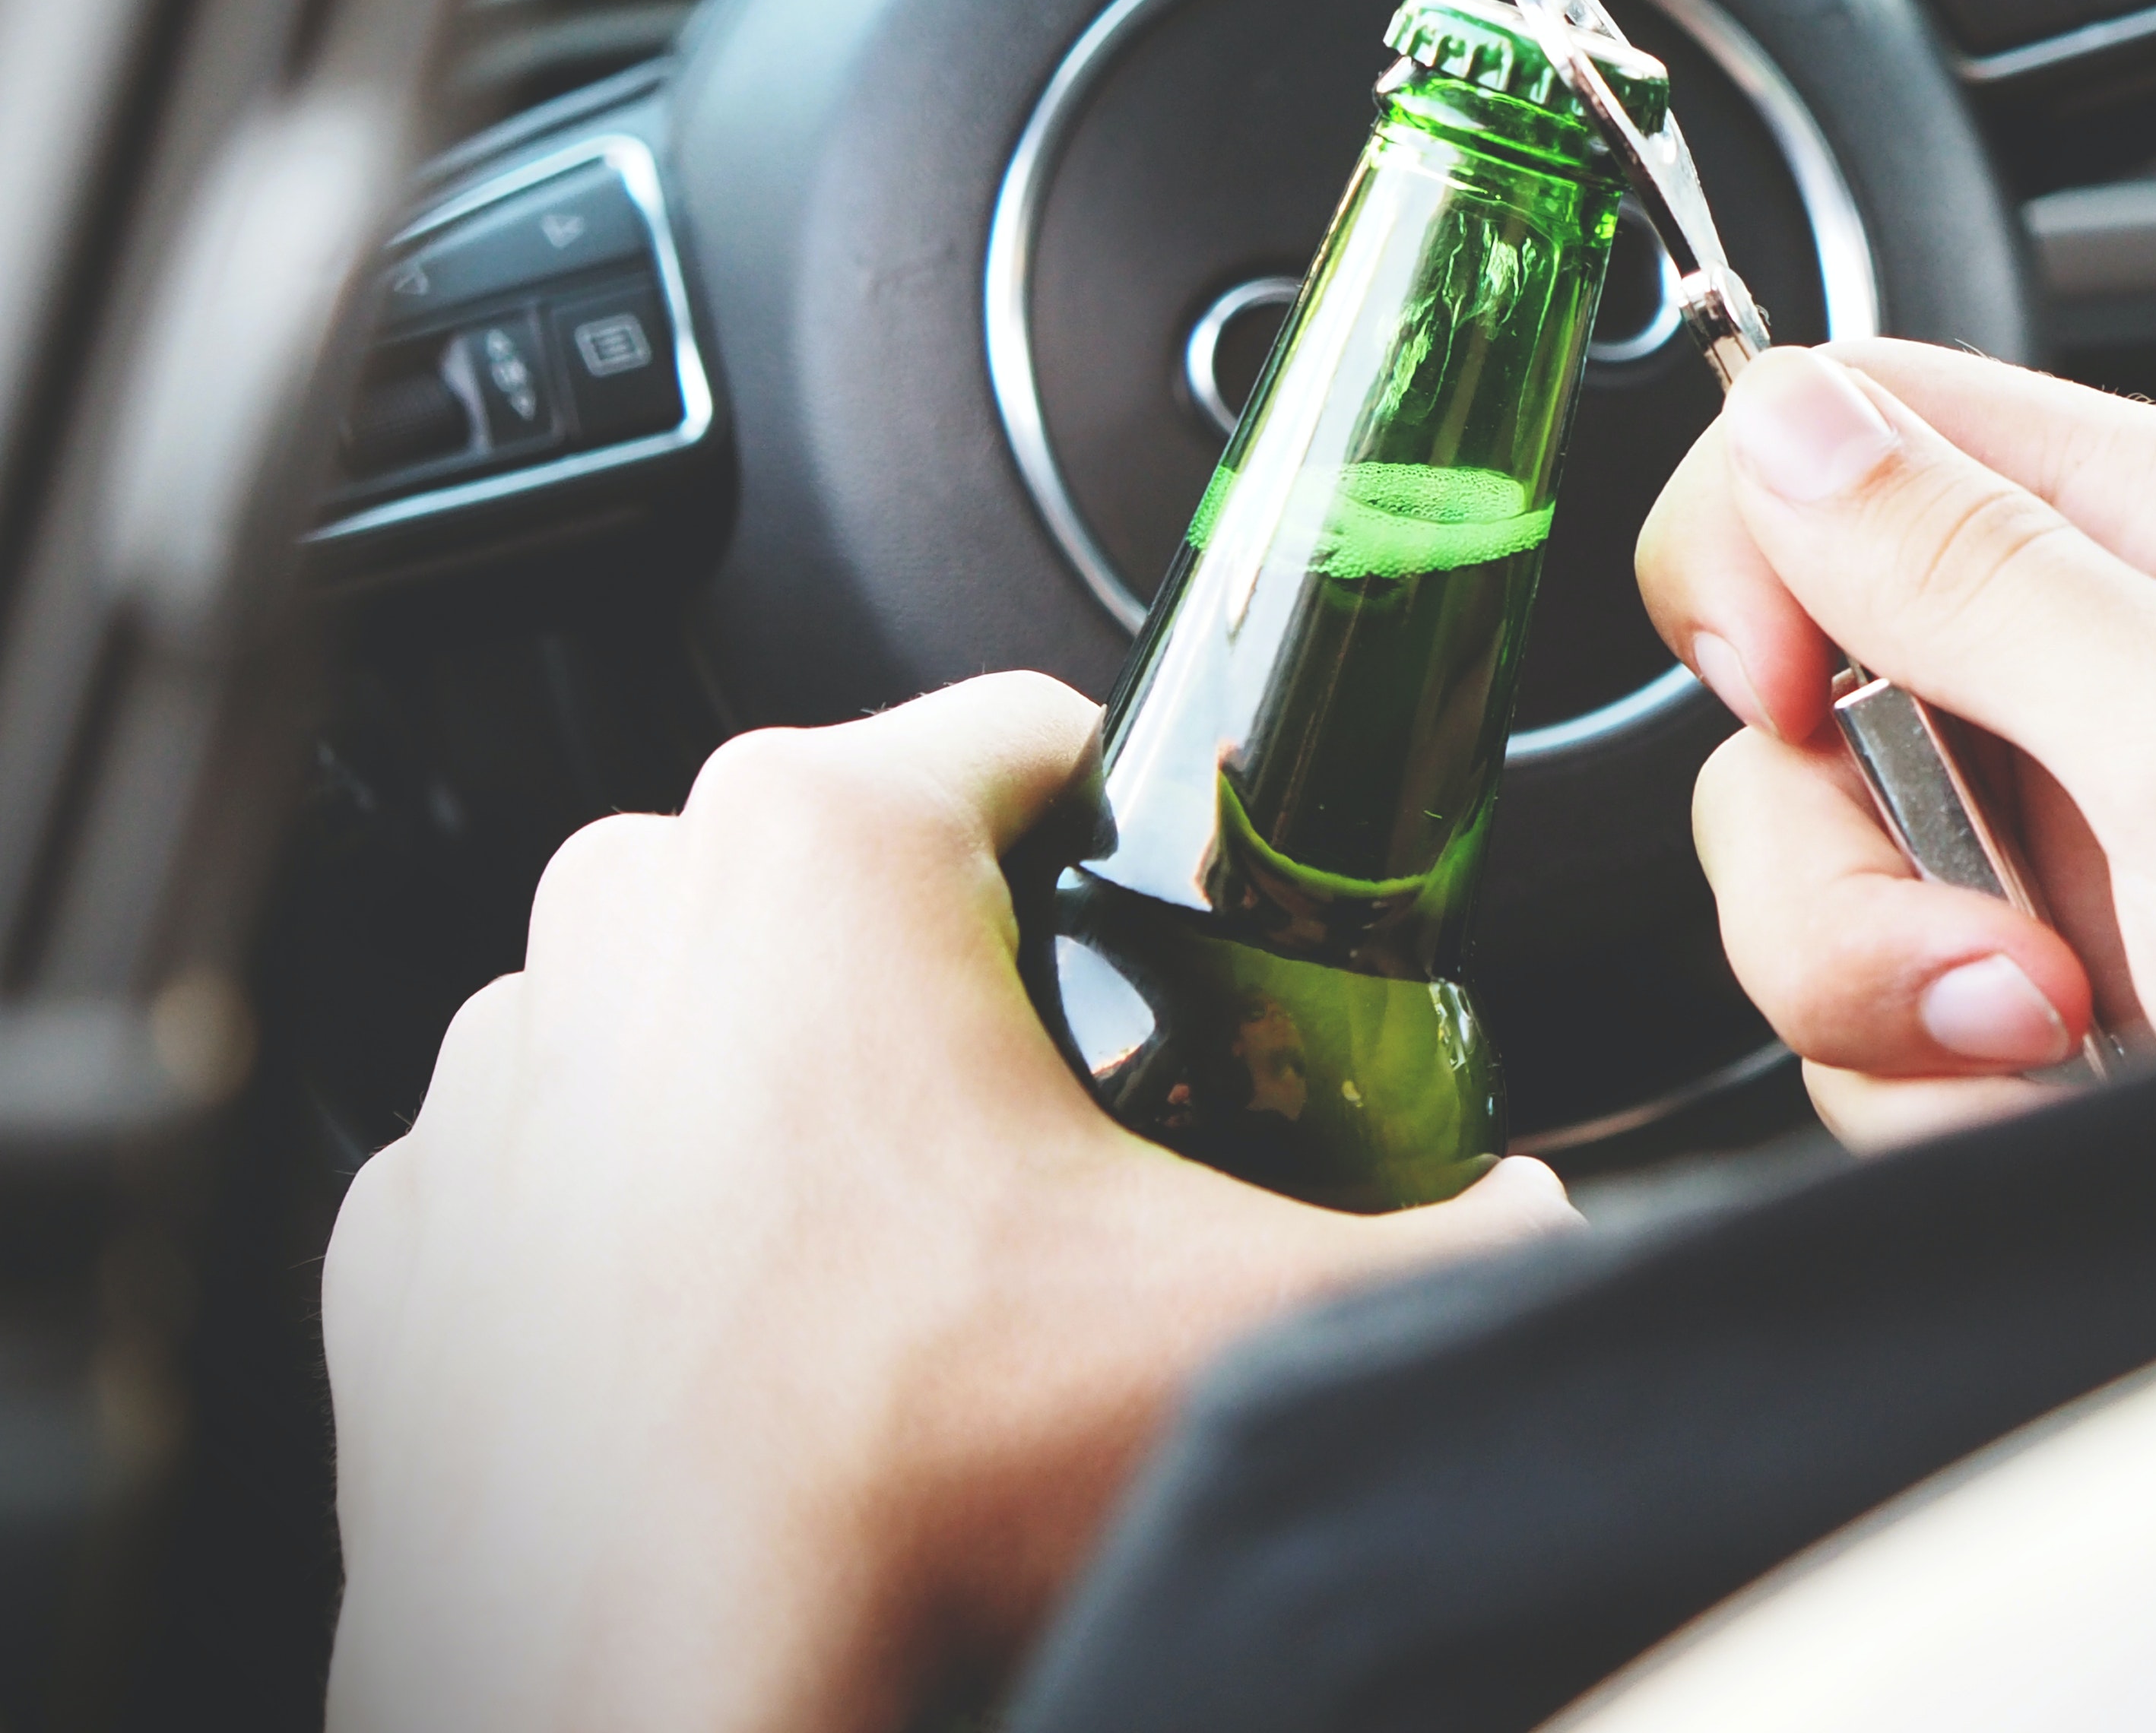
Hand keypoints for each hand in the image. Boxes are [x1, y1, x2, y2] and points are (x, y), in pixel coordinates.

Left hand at [321, 674, 1571, 1732]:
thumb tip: (1541, 1218)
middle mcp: (622, 907)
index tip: (1169, 930)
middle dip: (965, 961)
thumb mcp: (1264, 1319)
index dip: (1135, 826)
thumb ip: (1470, 1236)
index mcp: (820, 842)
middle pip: (861, 866)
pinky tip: (754, 1321)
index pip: (1029, 730)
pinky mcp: (402, 1227)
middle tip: (1063, 1121)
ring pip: (702, 999)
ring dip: (798, 1078)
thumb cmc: (909, 1483)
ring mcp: (491, 1069)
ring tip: (904, 1244)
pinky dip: (651, 1206)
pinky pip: (568, 1149)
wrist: (660, 1701)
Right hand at [1636, 343, 2155, 1145]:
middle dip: (1843, 850)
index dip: (1760, 546)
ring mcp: (2052, 840)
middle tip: (1994, 941)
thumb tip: (1785, 413)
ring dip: (1891, 987)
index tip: (1782, 691)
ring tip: (2060, 1032)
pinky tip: (2065, 1092)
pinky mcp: (2028, 995)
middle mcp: (2087, 667)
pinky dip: (1935, 1083)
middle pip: (1794, 690)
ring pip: (1808, 871)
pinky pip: (1862, 1021)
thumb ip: (1978, 569)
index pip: (1854, 427)